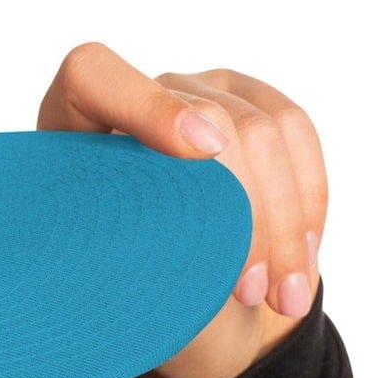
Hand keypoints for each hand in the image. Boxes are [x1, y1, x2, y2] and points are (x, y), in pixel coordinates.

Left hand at [38, 42, 326, 377]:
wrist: (142, 271)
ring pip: (266, 131)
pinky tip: (303, 260)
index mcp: (70, 122)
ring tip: (282, 299)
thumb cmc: (98, 274)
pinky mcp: (249, 99)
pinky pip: (297, 134)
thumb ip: (118, 248)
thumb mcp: (90, 270)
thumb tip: (181, 259)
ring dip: (285, 225)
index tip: (198, 154)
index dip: (147, 108)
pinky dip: (308, 203)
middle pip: (212, 118)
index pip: (92, 78)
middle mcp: (135, 92)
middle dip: (245, 214)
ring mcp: (197, 89)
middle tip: (248, 294)